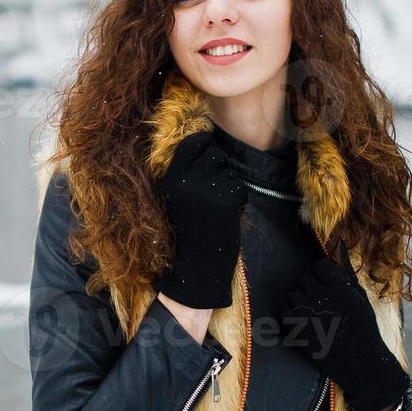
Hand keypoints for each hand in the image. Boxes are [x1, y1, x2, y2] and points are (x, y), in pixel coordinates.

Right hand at [152, 131, 247, 309]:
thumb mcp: (177, 198)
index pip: (192, 143)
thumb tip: (209, 148)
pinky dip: (238, 201)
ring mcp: (206, 188)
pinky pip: (240, 188)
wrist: (194, 267)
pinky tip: (226, 216)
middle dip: (220, 167)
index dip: (205, 145)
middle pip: (215, 153)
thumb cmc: (187, 234)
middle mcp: (186, 179)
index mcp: (171, 178)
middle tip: (215, 190)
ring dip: (229, 187)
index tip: (210, 155)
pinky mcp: (225, 199)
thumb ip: (188, 175)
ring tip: (216, 209)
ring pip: (230, 172)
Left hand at [280, 257, 409, 410]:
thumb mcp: (360, 297)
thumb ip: (346, 271)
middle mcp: (320, 298)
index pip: (319, 266)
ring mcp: (306, 314)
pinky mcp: (296, 330)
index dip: (324, 275)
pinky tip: (307, 322)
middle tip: (325, 303)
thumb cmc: (363, 327)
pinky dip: (292, 314)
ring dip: (301, 301)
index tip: (331, 287)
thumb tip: (339, 244)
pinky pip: (284, 311)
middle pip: (305, 278)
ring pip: (293, 294)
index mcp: (338, 288)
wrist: (361, 363)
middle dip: (313, 287)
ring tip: (317, 314)